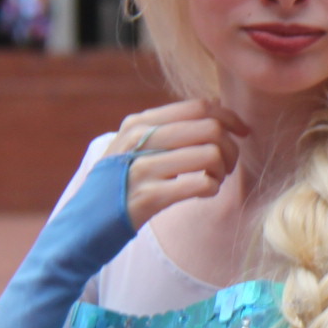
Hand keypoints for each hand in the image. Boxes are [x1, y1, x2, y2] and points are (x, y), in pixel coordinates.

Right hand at [113, 100, 249, 227]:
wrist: (85, 224)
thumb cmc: (122, 184)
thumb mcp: (135, 146)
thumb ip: (170, 126)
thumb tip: (216, 103)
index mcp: (139, 123)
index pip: (199, 107)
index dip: (229, 117)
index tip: (242, 132)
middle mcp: (139, 139)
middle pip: (210, 128)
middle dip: (230, 148)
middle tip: (226, 166)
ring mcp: (142, 168)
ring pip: (211, 154)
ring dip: (222, 170)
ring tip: (212, 180)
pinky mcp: (149, 197)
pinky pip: (202, 184)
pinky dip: (211, 188)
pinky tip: (202, 193)